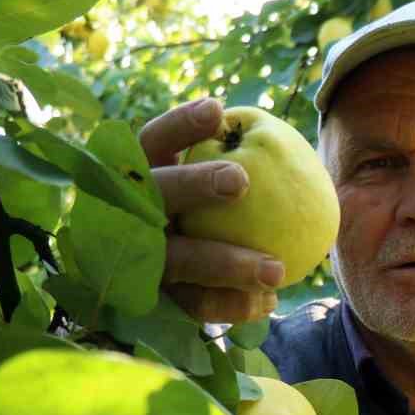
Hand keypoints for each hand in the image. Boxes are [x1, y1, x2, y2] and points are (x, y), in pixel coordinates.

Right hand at [139, 98, 285, 323]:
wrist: (145, 286)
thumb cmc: (193, 220)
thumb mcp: (196, 190)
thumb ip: (227, 167)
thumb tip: (283, 141)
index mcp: (141, 179)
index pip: (151, 142)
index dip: (179, 125)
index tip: (218, 109)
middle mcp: (131, 216)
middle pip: (155, 195)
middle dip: (194, 184)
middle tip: (239, 180)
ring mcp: (138, 262)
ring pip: (178, 260)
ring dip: (226, 265)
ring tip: (276, 271)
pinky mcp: (155, 303)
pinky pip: (194, 305)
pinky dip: (232, 305)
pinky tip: (268, 302)